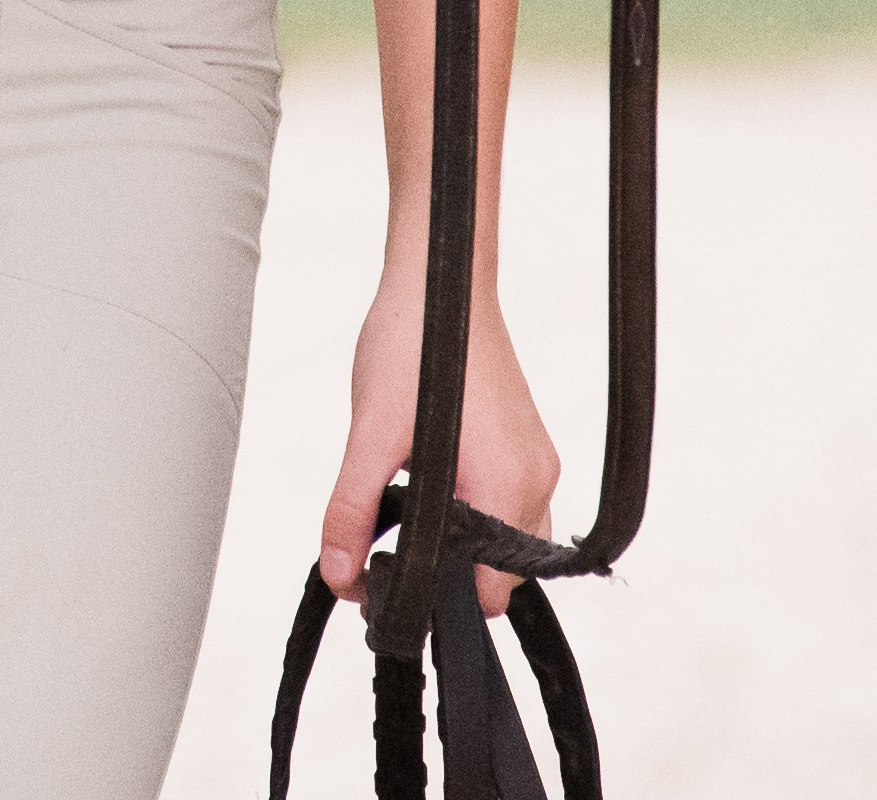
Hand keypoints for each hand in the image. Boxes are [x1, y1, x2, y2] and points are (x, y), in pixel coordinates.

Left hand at [323, 287, 560, 611]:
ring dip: (457, 540)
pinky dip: (471, 512)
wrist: (438, 276)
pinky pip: (508, 506)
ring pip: (504, 542)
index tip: (388, 585)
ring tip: (404, 505)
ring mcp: (538, 462)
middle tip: (384, 546)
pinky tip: (428, 483)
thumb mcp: (370, 432)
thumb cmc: (411, 344)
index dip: (438, 599)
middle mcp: (537, 480)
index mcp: (510, 485)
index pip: (489, 591)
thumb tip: (338, 578)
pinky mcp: (527, 446)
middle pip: (498, 573)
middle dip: (445, 572)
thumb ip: (352, 510)